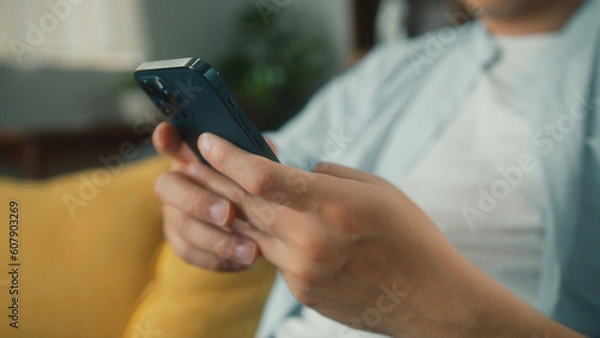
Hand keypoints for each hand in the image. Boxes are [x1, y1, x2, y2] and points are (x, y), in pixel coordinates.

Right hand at [152, 122, 276, 271]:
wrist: (261, 222)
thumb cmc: (257, 184)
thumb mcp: (260, 167)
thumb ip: (256, 157)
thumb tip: (267, 149)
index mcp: (192, 155)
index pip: (171, 141)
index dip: (166, 137)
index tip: (168, 133)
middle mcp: (176, 182)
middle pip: (168, 187)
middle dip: (199, 201)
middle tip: (229, 213)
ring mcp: (174, 213)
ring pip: (183, 227)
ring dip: (217, 239)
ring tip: (251, 250)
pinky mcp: (181, 241)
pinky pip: (190, 254)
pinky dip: (218, 259)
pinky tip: (245, 261)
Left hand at [154, 125, 583, 336]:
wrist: (429, 299)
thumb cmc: (411, 236)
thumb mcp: (376, 189)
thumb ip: (327, 177)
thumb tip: (294, 174)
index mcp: (335, 206)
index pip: (264, 178)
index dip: (229, 157)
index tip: (208, 140)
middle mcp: (312, 241)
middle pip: (247, 205)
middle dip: (216, 179)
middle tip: (192, 159)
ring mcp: (303, 272)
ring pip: (253, 233)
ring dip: (234, 209)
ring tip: (217, 187)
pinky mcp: (302, 293)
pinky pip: (274, 257)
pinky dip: (267, 237)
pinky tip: (268, 224)